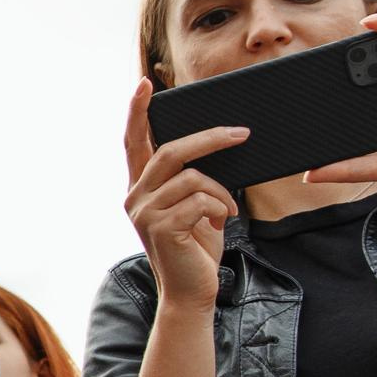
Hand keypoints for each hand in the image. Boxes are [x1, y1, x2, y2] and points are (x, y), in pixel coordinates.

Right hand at [122, 83, 243, 314]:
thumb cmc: (196, 247)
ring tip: (227, 211)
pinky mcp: (161, 228)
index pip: (134, 141)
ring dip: (221, 192)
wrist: (191, 292)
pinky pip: (200, 200)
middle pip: (171, 151)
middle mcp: (134, 196)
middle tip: (242, 133)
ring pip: (193, 178)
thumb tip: (219, 145)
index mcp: (140, 187)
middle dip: (210, 139)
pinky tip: (222, 223)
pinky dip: (220, 208)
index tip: (144, 83)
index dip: (138, 112)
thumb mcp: (194, 206)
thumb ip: (193, 179)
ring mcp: (144, 212)